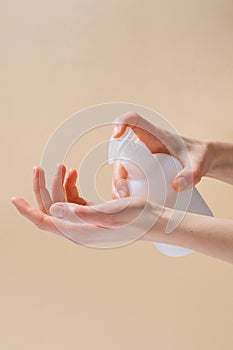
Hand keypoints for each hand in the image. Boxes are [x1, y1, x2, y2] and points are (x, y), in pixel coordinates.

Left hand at [11, 165, 159, 245]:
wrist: (152, 219)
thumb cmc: (136, 217)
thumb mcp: (111, 213)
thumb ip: (81, 214)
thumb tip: (52, 210)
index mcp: (79, 230)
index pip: (45, 222)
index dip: (27, 211)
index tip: (13, 199)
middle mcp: (78, 228)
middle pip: (50, 208)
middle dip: (43, 187)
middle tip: (39, 167)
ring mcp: (83, 221)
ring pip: (60, 202)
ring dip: (58, 183)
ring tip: (64, 166)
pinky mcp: (90, 213)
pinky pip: (72, 199)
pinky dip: (70, 185)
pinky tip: (74, 173)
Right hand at [112, 112, 212, 197]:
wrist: (201, 161)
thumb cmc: (199, 156)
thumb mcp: (199, 164)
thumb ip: (192, 173)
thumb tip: (176, 185)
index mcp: (154, 134)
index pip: (133, 120)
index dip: (121, 122)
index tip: (117, 135)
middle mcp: (143, 144)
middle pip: (121, 154)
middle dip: (118, 173)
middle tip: (124, 193)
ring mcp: (140, 158)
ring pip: (121, 168)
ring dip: (118, 185)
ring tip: (123, 203)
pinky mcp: (141, 170)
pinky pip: (126, 177)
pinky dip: (123, 190)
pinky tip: (125, 204)